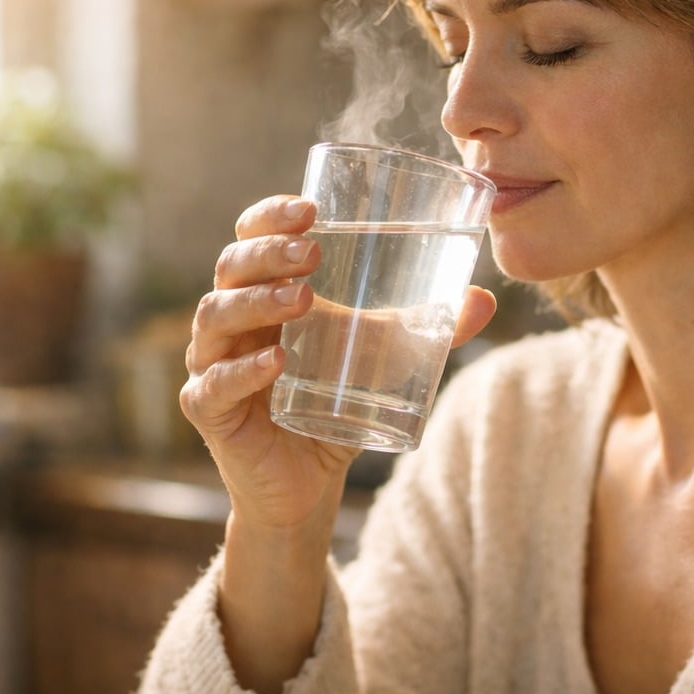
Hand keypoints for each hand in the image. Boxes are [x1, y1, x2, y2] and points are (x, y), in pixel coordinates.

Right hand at [181, 195, 496, 533]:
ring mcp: (212, 364)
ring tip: (302, 297)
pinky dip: (243, 369)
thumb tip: (483, 301)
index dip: (270, 217)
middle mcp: (231, 322)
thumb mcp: (381, 361)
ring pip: (216, 317)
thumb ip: (424, 330)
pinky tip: (276, 360)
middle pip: (230, 269)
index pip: (250, 238)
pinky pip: (214, 384)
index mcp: (262, 294)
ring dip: (258, 302)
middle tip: (310, 252)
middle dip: (267, 253)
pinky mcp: (209, 411)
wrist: (306, 485)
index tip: (309, 208)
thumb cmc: (334, 405)